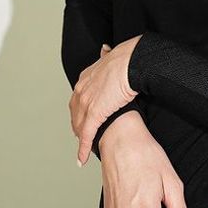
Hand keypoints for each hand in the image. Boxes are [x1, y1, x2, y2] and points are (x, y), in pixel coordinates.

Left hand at [69, 35, 141, 164]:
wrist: (131, 62)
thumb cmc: (127, 59)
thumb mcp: (111, 57)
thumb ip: (106, 58)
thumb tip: (105, 49)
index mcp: (85, 78)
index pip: (78, 99)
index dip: (80, 111)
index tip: (82, 118)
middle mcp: (81, 91)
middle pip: (75, 114)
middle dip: (78, 126)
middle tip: (82, 137)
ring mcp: (85, 103)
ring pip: (79, 127)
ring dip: (82, 139)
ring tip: (85, 149)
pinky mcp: (93, 114)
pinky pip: (87, 135)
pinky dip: (84, 149)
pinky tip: (82, 159)